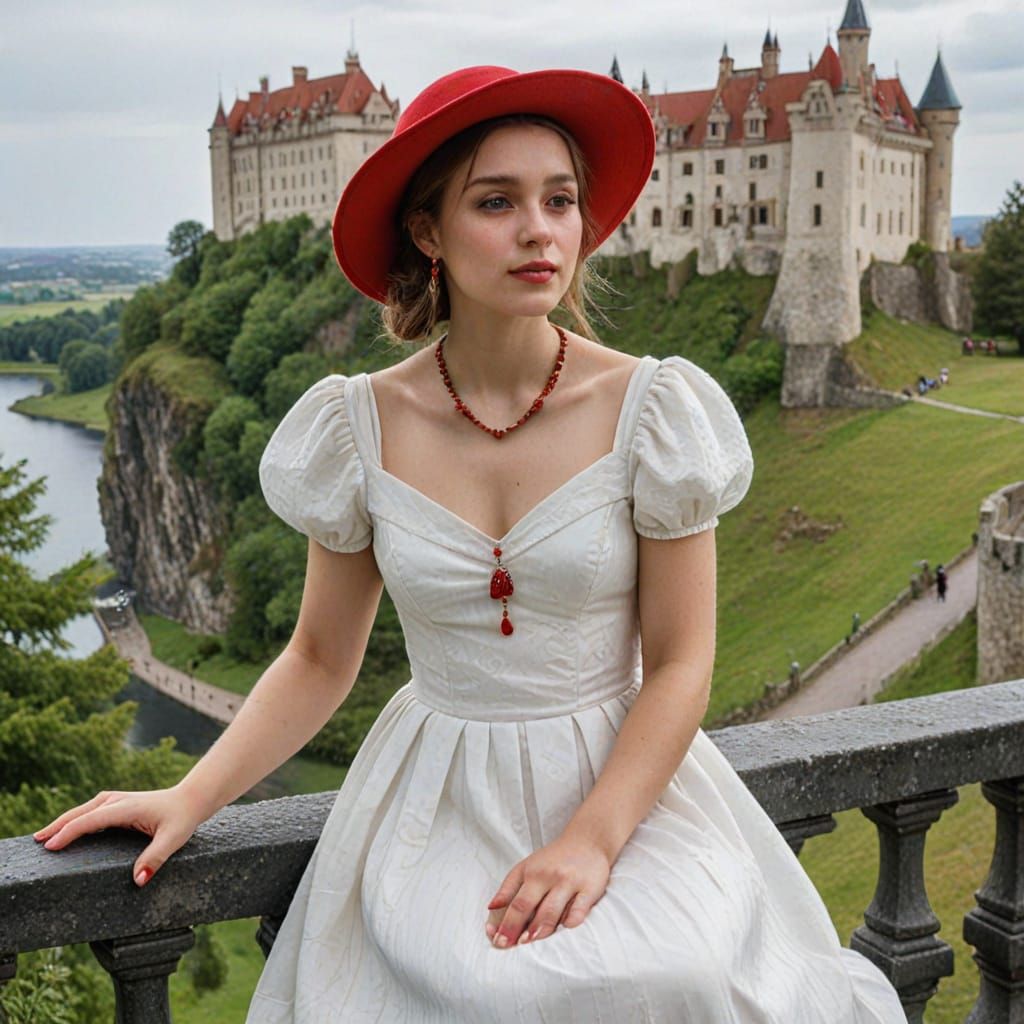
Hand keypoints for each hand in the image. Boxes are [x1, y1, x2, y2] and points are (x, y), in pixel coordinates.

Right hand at [32, 785, 204, 886]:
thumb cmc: (183, 818)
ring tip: (45, 836)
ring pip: (83, 810)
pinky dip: (75, 819)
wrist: (191, 798)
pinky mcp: (118, 803)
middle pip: (80, 812)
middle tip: (38, 842)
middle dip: (58, 826)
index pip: (89, 821)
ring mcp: (116, 800)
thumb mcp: (173, 839)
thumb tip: (137, 881)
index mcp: (125, 808)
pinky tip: (67, 829)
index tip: (51, 846)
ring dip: (64, 821)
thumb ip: (155, 858)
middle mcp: (117, 801)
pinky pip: (91, 811)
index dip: (68, 833)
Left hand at [485, 833, 611, 948]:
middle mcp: (549, 876)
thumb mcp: (527, 866)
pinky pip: (579, 910)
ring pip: (551, 911)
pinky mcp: (590, 888)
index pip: (515, 902)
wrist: (588, 840)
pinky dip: (570, 922)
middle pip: (528, 906)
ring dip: (539, 929)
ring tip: (529, 942)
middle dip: (516, 929)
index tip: (497, 940)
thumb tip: (491, 908)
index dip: (505, 923)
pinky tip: (564, 929)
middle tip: (509, 946)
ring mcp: (569, 883)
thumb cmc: (554, 858)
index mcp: (532, 872)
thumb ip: (509, 887)